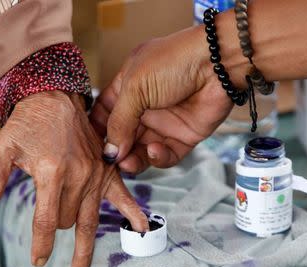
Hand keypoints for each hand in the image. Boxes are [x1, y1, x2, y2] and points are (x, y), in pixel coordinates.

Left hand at [0, 91, 148, 266]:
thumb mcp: (2, 147)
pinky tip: (142, 228)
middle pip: (66, 222)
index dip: (40, 244)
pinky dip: (133, 213)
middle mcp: (78, 177)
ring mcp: (95, 174)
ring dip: (85, 248)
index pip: (45, 221)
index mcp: (52, 173)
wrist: (56, 100)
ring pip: (90, 220)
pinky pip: (123, 195)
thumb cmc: (27, 124)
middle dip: (54, 227)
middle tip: (47, 220)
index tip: (38, 260)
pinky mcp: (106, 170)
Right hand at [91, 26, 233, 173]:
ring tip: (128, 163)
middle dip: (115, 152)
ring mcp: (163, 123)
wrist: (217, 64)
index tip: (89, 147)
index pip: (105, 114)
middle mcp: (144, 108)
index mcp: (127, 89)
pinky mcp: (183, 136)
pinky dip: (158, 158)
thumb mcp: (135, 88)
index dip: (97, 131)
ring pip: (141, 151)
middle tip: (110, 163)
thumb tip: (110, 151)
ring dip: (133, 159)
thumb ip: (119, 121)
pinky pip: (166, 155)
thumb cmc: (173, 63)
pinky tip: (155, 150)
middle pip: (122, 137)